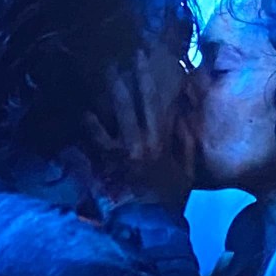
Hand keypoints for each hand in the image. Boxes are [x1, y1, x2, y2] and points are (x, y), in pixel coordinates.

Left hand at [85, 51, 193, 212]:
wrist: (155, 220)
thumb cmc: (173, 194)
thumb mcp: (189, 168)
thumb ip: (187, 141)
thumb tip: (183, 115)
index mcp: (164, 138)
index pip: (156, 100)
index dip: (147, 76)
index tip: (141, 54)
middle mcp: (145, 140)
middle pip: (135, 101)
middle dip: (128, 77)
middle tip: (119, 55)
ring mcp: (127, 151)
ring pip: (119, 115)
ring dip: (112, 93)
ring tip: (105, 73)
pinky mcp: (113, 164)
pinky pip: (101, 141)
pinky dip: (93, 127)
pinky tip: (86, 113)